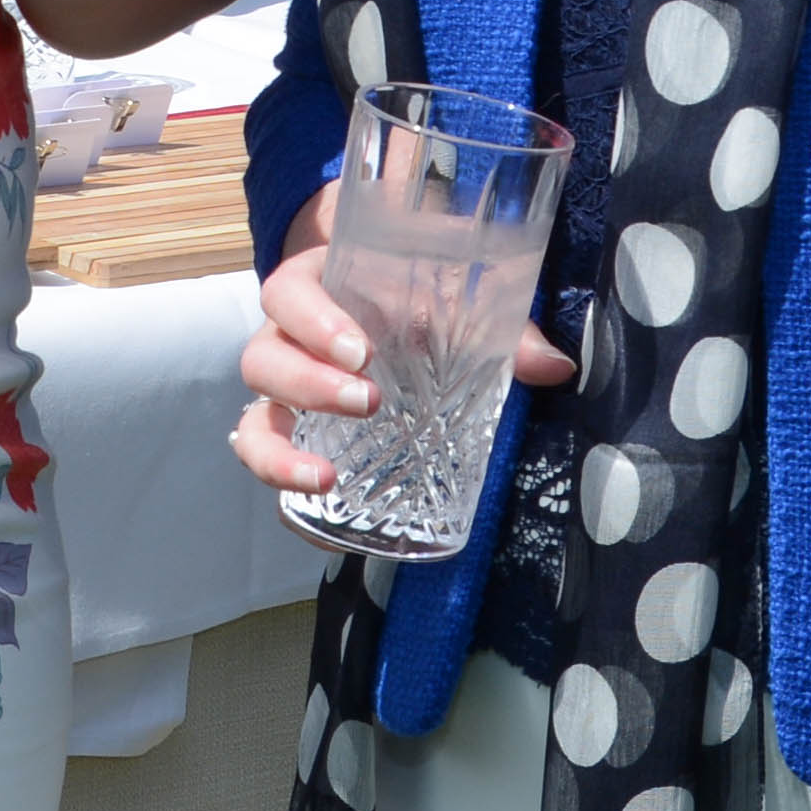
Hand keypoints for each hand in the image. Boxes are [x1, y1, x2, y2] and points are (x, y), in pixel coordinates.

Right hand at [226, 191, 578, 497]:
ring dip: (279, 453)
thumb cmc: (421, 293)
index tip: (361, 351)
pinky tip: (326, 523)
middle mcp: (286, 339)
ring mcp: (285, 394)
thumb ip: (503, 328)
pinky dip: (289, 496)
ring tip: (327, 479)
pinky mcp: (295, 437)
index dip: (314, 322)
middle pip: (264, 359)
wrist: (391, 300)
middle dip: (308, 385)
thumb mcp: (459, 296)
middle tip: (369, 402)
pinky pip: (272, 468)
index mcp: (318, 286)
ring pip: (255, 421)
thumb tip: (555, 367)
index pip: (289, 294)